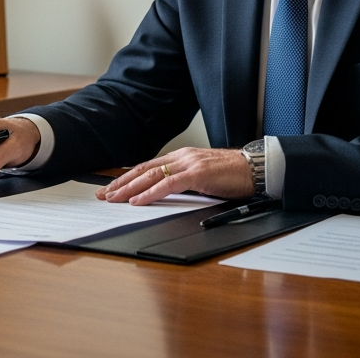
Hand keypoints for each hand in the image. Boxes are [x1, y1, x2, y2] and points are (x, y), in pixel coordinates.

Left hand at [96, 147, 254, 204]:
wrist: (256, 169)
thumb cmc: (232, 175)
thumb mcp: (202, 177)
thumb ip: (183, 181)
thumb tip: (163, 193)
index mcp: (181, 157)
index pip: (147, 166)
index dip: (127, 177)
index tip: (112, 187)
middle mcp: (181, 157)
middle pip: (143, 170)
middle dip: (121, 183)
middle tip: (103, 194)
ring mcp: (189, 164)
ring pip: (151, 175)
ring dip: (129, 188)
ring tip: (113, 198)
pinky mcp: (198, 174)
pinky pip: (168, 184)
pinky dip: (150, 193)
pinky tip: (138, 200)